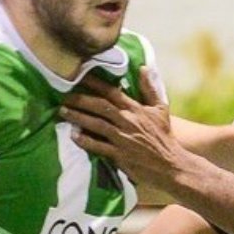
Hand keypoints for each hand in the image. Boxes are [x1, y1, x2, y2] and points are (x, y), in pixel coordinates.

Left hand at [61, 67, 185, 186]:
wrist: (171, 165)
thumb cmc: (164, 137)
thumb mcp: (161, 109)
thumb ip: (150, 89)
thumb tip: (143, 68)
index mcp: (136, 109)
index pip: (112, 92)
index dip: (94, 83)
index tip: (79, 75)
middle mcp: (127, 121)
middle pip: (100, 106)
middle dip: (80, 99)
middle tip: (64, 94)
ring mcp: (122, 139)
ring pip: (96, 124)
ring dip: (78, 117)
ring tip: (63, 111)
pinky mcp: (119, 155)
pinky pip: (98, 146)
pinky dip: (85, 141)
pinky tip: (73, 136)